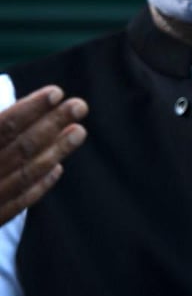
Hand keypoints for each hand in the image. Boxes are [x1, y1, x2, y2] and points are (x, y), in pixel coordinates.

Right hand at [0, 85, 87, 225]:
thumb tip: (2, 91)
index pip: (3, 125)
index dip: (31, 107)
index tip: (56, 92)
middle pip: (20, 147)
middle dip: (51, 124)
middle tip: (80, 106)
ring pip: (23, 175)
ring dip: (54, 152)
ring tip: (79, 132)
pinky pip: (16, 204)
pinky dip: (38, 186)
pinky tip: (57, 169)